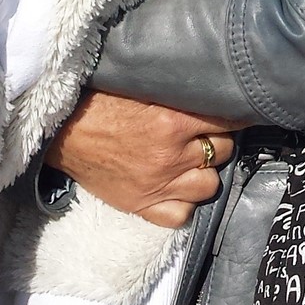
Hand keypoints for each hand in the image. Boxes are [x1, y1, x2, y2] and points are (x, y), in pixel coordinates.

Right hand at [47, 91, 235, 228]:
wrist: (64, 131)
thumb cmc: (103, 102)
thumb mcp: (146, 89)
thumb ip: (180, 95)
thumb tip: (216, 89)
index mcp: (172, 122)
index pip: (227, 122)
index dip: (236, 115)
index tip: (240, 111)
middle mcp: (170, 157)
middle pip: (221, 152)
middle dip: (218, 141)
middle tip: (207, 133)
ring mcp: (157, 186)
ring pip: (208, 185)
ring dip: (205, 171)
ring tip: (194, 160)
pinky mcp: (141, 206)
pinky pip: (181, 215)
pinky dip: (184, 203)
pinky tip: (179, 187)